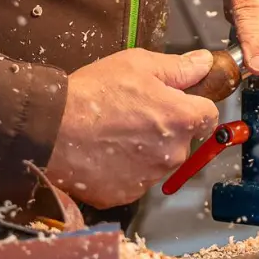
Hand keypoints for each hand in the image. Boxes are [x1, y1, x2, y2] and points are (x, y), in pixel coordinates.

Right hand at [45, 49, 219, 207]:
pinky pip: (136, 179)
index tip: (176, 101)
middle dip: (167, 127)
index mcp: (181, 118)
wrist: (51, 130)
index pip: (208, 115)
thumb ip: (178, 67)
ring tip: (114, 132)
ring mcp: (150, 177)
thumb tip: (204, 64)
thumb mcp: (138, 64)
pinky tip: (105, 152)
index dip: (193, 105)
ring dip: (147, 149)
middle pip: (184, 139)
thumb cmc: (93, 94)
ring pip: (160, 160)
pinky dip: (125, 168)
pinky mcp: (127, 194)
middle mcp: (173, 153)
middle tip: (135, 113)